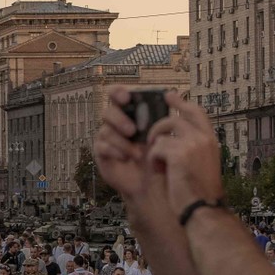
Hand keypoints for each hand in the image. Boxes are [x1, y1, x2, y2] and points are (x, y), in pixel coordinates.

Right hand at [94, 86, 162, 201]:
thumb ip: (164, 115)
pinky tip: (126, 158)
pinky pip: (102, 147)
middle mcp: (115, 122)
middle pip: (108, 111)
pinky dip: (115, 151)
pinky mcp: (102, 152)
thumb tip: (171, 94)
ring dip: (122, 141)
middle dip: (120, 120)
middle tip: (133, 131)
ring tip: (137, 153)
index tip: (126, 97)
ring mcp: (107, 137)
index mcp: (130, 112)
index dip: (118, 92)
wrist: (152, 182)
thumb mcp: (164, 133)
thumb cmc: (158, 154)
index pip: (117, 95)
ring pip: (106, 131)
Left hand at [144, 90, 223, 215]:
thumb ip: (192, 148)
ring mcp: (192, 144)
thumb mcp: (201, 164)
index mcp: (210, 140)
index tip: (170, 95)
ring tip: (158, 163)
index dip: (181, 103)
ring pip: (162, 134)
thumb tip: (172, 137)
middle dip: (158, 126)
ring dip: (155, 148)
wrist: (202, 208)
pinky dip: (154, 160)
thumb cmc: (198, 192)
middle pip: (175, 119)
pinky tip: (160, 171)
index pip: (196, 112)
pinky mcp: (178, 153)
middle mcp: (203, 138)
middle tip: (149, 133)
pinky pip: (156, 148)